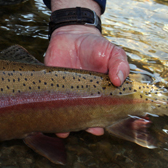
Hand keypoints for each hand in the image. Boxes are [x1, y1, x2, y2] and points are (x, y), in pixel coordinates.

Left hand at [46, 0, 129, 137]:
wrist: (72, 36)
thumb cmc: (96, 47)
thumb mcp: (112, 52)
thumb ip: (119, 64)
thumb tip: (119, 79)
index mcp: (102, 94)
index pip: (104, 112)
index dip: (103, 121)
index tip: (101, 126)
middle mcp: (85, 99)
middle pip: (85, 119)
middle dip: (86, 127)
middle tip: (88, 129)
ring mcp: (68, 96)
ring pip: (67, 116)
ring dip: (66, 126)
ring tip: (65, 131)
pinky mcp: (52, 91)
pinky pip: (50, 106)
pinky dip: (49, 116)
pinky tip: (48, 124)